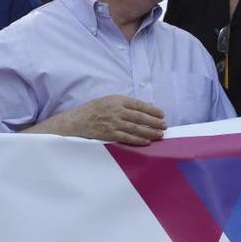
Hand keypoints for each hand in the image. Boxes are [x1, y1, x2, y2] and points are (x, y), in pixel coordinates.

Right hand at [25, 94, 166, 144]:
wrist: (75, 122)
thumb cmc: (93, 110)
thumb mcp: (108, 101)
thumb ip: (125, 103)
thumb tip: (144, 106)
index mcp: (117, 100)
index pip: (139, 105)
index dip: (152, 110)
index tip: (162, 114)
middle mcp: (116, 111)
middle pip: (140, 117)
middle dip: (155, 122)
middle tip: (165, 125)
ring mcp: (113, 123)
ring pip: (136, 128)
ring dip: (150, 131)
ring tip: (160, 134)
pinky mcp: (110, 135)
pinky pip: (127, 138)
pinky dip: (138, 140)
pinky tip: (147, 141)